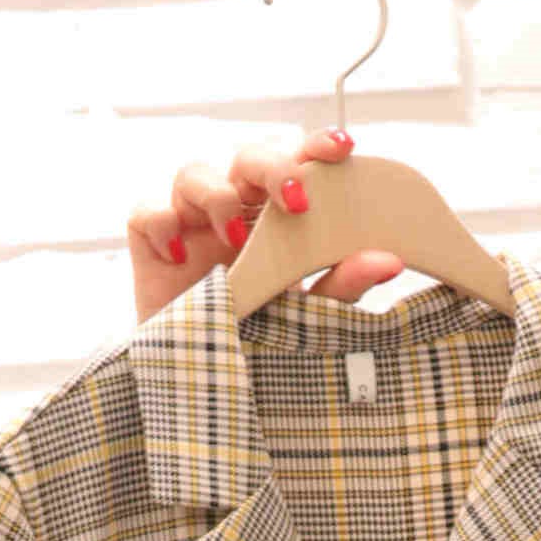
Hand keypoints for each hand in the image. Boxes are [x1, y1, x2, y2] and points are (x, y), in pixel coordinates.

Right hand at [127, 125, 406, 324]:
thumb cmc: (257, 343)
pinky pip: (148, 213)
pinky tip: (180, 258)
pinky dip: (162, 225)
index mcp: (275, 216)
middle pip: (247, 156)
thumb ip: (342, 286)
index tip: (344, 148)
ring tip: (236, 241)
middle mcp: (234, 209)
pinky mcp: (150, 244)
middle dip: (273, 167)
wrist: (202, 393)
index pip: (296, 164)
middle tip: (298, 200)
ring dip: (218, 195)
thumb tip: (392, 261)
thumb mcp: (307, 317)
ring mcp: (189, 222)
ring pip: (194, 173)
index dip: (315, 146)